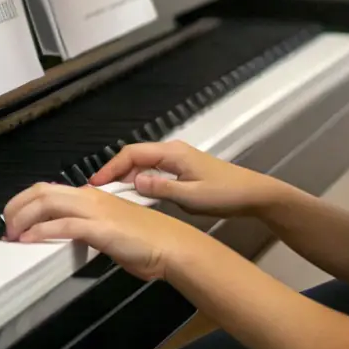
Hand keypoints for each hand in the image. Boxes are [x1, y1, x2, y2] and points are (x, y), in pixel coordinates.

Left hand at [3, 182, 199, 281]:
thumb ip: (89, 225)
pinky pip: (64, 225)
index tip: (13, 220)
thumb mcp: (110, 227)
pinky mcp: (100, 228)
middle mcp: (89, 197)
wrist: (170, 245)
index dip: (25, 202)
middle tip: (6, 228)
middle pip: (42, 191)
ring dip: (23, 218)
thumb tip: (70, 232)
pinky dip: (42, 231)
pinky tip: (30, 240)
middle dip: (16, 207)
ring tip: (12, 235)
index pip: (49, 189)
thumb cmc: (145, 240)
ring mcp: (95, 211)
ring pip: (48, 203)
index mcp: (91, 195)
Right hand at [90, 141, 274, 219]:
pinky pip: (154, 170)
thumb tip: (133, 182)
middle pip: (136, 156)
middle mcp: (173, 151)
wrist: (252, 193)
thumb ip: (161, 189)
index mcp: (173, 153)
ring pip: (144, 163)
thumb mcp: (191, 197)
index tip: (96, 183)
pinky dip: (140, 179)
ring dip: (127, 175)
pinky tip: (134, 194)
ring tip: (110, 194)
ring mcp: (178, 159)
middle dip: (115, 170)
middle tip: (98, 191)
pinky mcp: (182, 168)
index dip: (112, 167)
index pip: (134, 153)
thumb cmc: (224, 194)